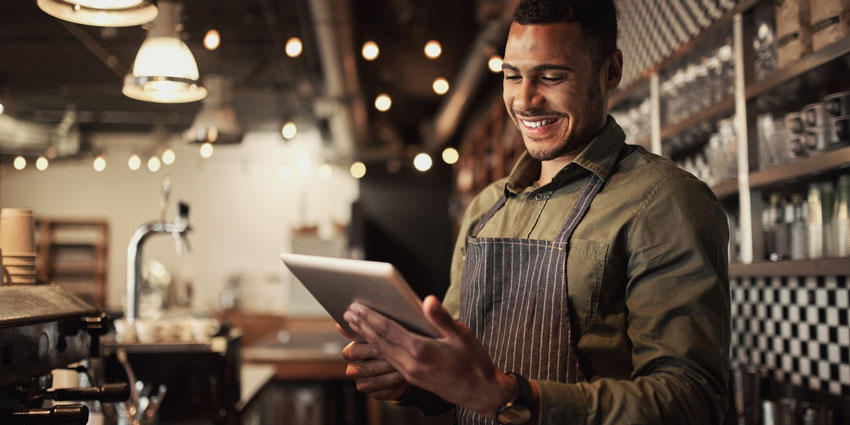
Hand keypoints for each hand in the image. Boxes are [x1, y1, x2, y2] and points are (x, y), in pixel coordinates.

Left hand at [343, 296, 515, 418]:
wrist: (480, 392)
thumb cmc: (474, 361)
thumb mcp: (462, 335)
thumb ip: (442, 318)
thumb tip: (427, 300)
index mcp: (422, 350)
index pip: (389, 330)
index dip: (371, 317)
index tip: (356, 306)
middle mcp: (411, 364)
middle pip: (380, 341)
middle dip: (362, 326)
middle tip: (347, 312)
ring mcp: (410, 373)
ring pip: (382, 352)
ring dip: (366, 337)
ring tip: (353, 325)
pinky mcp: (411, 379)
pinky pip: (388, 361)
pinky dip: (376, 349)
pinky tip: (371, 343)